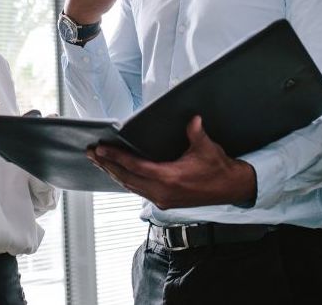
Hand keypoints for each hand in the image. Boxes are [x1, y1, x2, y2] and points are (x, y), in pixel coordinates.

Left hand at [87, 116, 254, 208]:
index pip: (135, 167)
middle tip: (91, 153)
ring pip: (130, 186)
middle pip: (126, 178)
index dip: (115, 157)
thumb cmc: (219, 168)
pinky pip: (138, 190)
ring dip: (113, 173)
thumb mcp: (207, 147)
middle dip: (106, 165)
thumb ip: (196, 133)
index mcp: (170, 178)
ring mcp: (162, 199)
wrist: (231, 188)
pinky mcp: (164, 202)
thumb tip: (192, 119)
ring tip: (98, 161)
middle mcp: (162, 192)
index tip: (100, 149)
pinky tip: (117, 172)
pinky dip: (125, 180)